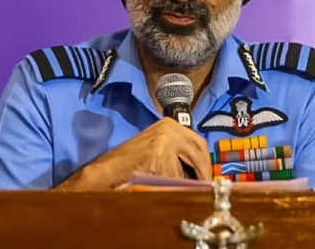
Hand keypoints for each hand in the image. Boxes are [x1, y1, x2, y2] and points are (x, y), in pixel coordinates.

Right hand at [54, 118, 210, 190]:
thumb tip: (204, 170)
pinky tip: (168, 189)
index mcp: (169, 124)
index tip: (207, 176)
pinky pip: (177, 178)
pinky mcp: (158, 157)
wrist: (107, 172)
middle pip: (199, 152)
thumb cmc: (131, 163)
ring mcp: (164, 141)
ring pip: (191, 166)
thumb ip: (178, 152)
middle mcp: (169, 128)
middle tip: (206, 187)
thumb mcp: (157, 149)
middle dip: (203, 172)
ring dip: (191, 181)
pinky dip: (176, 186)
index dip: (204, 162)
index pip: (198, 142)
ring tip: (188, 190)